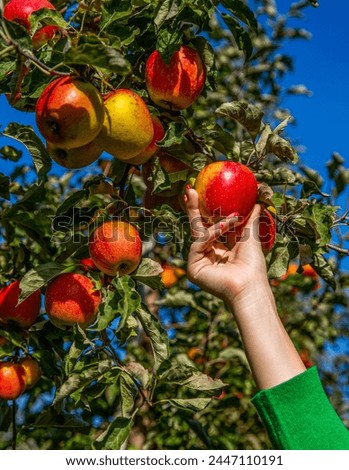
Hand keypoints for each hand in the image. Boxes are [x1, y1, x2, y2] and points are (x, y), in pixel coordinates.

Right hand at [185, 187, 268, 302]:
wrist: (250, 286)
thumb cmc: (253, 266)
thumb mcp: (250, 237)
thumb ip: (250, 219)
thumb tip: (257, 202)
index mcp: (222, 250)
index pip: (212, 227)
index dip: (208, 211)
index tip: (203, 193)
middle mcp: (209, 255)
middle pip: (199, 228)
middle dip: (194, 209)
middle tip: (190, 189)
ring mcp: (199, 261)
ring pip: (199, 233)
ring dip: (216, 223)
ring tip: (233, 217)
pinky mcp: (194, 267)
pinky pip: (199, 242)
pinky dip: (212, 233)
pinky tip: (224, 227)